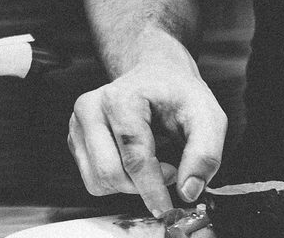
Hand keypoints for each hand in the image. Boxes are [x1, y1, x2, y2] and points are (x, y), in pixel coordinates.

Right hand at [68, 62, 226, 216]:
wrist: (157, 74)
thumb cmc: (180, 93)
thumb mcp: (207, 114)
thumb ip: (205, 152)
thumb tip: (189, 190)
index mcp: (122, 97)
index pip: (134, 157)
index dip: (153, 188)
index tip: (168, 208)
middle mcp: (91, 108)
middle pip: (111, 174)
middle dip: (144, 184)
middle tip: (170, 170)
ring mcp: (78, 124)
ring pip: (99, 182)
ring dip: (131, 184)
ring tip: (154, 159)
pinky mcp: (76, 139)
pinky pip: (94, 180)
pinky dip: (119, 179)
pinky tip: (136, 158)